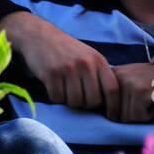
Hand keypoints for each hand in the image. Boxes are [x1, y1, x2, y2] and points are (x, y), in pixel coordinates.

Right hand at [0, 10, 119, 115]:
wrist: (40, 36)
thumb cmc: (67, 50)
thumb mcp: (89, 56)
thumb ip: (99, 74)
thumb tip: (110, 102)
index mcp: (98, 60)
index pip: (112, 88)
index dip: (114, 106)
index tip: (111, 116)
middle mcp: (85, 64)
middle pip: (93, 100)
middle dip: (86, 105)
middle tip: (78, 98)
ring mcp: (68, 68)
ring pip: (75, 102)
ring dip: (69, 101)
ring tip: (65, 90)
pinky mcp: (52, 73)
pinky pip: (57, 98)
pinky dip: (55, 97)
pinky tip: (54, 85)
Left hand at [105, 61, 153, 124]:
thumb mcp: (133, 85)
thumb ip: (115, 97)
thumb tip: (101, 116)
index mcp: (112, 74)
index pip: (105, 109)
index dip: (123, 112)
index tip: (138, 98)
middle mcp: (116, 75)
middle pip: (114, 116)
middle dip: (134, 115)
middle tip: (148, 98)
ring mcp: (128, 82)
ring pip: (126, 119)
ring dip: (143, 115)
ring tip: (153, 97)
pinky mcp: (139, 91)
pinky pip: (138, 118)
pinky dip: (151, 114)